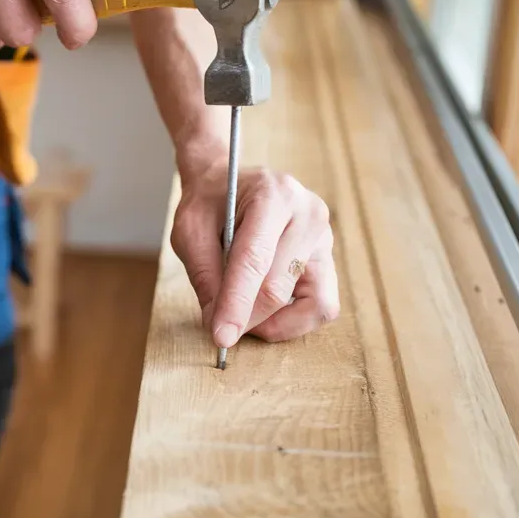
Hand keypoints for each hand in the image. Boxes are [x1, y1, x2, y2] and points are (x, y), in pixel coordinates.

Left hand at [171, 163, 338, 348]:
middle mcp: (308, 213)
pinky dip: (294, 318)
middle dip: (248, 317)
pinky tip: (265, 310)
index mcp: (272, 195)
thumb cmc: (209, 203)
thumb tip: (218, 324)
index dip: (236, 303)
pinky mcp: (328, 257)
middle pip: (280, 286)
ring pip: (314, 303)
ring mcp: (325, 236)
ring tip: (246, 316)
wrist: (230, 181)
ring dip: (277, 322)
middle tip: (221, 328)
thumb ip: (205, 275)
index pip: (255, 260)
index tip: (220, 336)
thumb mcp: (190, 231)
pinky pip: (322, 304)